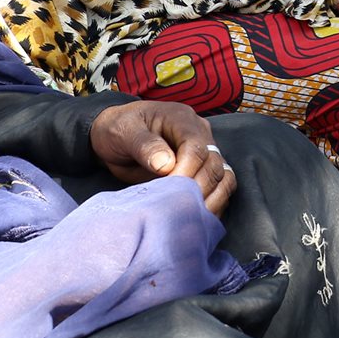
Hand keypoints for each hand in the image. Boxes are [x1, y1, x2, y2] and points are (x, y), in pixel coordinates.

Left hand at [89, 101, 235, 215]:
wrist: (114, 137)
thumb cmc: (118, 130)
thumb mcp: (124, 132)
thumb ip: (144, 145)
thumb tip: (166, 164)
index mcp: (181, 119)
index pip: (196, 147)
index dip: (186, 172)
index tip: (169, 190)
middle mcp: (199, 133)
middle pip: (214, 164)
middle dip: (198, 189)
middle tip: (178, 209)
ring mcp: (204, 152)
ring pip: (223, 176)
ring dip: (212, 199)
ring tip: (192, 218)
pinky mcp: (203, 171)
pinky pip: (220, 187)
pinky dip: (214, 203)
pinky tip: (199, 218)